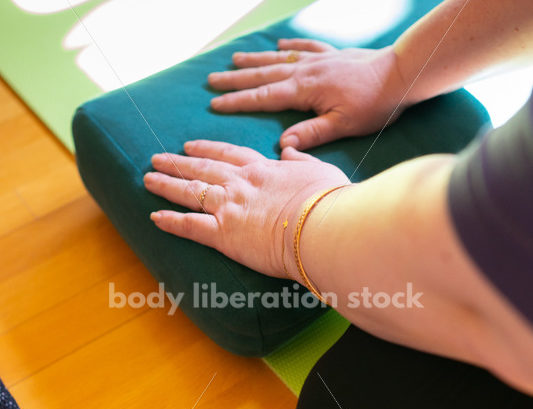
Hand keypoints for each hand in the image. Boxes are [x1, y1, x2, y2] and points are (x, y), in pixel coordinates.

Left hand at [144, 140, 348, 277]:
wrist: (323, 226)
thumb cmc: (329, 201)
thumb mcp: (320, 170)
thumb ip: (301, 159)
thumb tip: (289, 149)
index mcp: (262, 169)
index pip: (228, 154)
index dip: (207, 149)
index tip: (190, 145)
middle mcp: (240, 183)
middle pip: (202, 168)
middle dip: (178, 162)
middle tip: (158, 157)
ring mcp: (229, 206)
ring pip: (190, 191)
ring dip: (167, 184)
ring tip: (148, 178)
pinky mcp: (223, 233)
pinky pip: (189, 226)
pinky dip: (170, 222)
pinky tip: (154, 217)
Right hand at [208, 38, 407, 149]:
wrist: (402, 73)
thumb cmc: (375, 104)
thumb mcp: (343, 126)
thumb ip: (311, 134)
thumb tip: (282, 146)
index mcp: (305, 91)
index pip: (263, 97)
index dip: (238, 101)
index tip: (214, 104)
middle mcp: (306, 71)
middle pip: (264, 75)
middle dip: (236, 79)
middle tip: (212, 80)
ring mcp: (319, 60)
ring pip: (279, 59)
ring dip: (255, 61)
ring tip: (234, 60)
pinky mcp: (332, 55)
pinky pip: (304, 48)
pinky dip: (288, 47)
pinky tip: (278, 45)